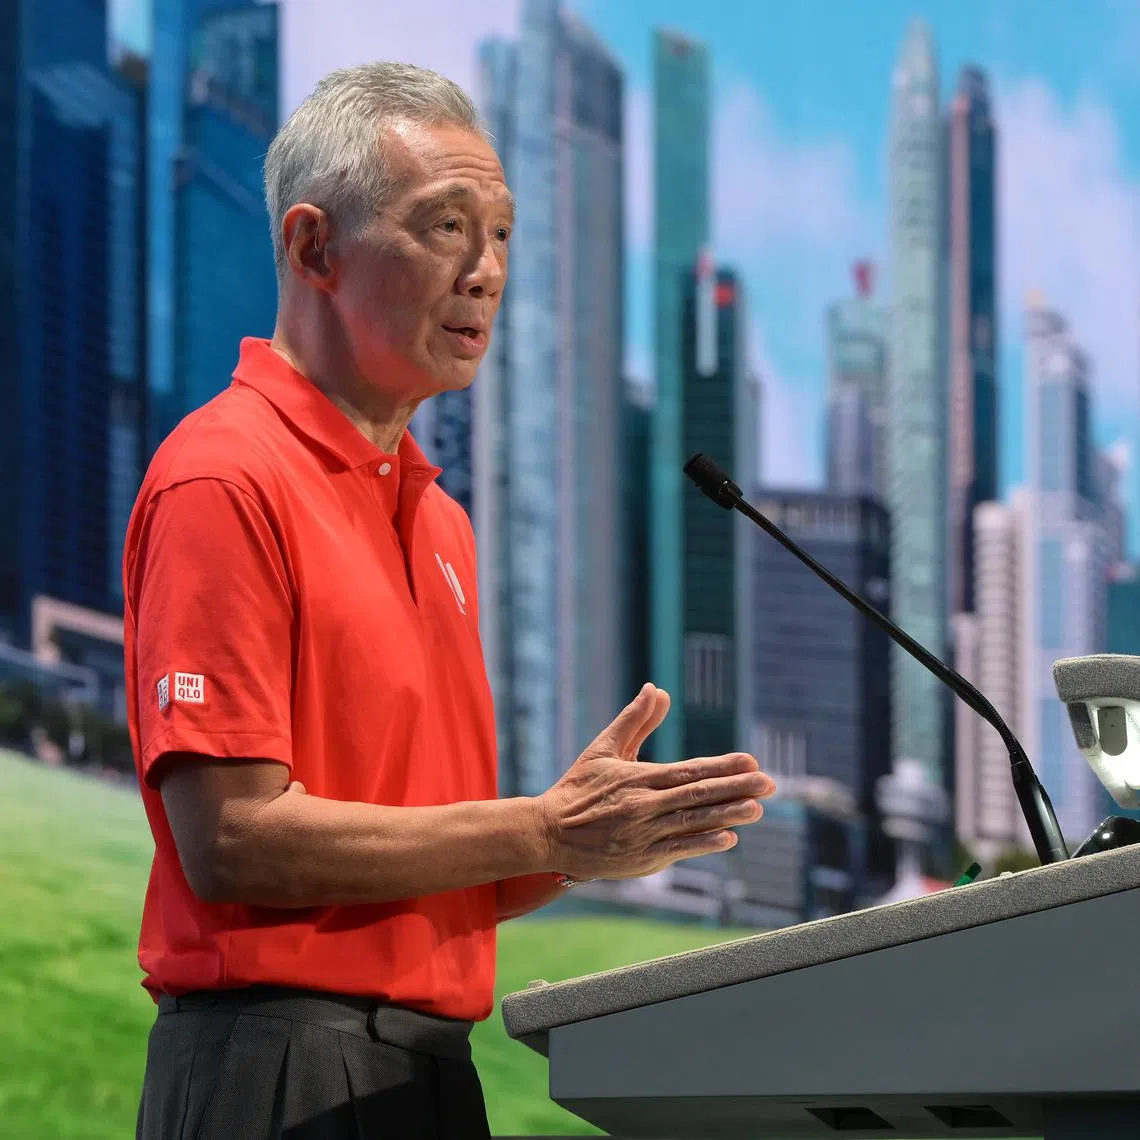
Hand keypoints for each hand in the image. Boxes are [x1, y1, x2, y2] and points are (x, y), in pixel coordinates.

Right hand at [535, 683, 775, 880]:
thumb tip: (657, 688)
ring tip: (757, 809)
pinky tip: (728, 838)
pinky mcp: (640, 859)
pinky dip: (703, 844)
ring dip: (727, 815)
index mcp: (638, 777)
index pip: (688, 769)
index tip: (750, 761)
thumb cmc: (578, 789)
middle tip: (769, 783)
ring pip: (692, 822)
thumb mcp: (603, 748)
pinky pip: (677, 849)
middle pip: (697, 795)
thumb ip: (635, 720)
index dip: (721, 766)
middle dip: (736, 788)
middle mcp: (644, 804)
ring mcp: (643, 834)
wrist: (547, 833)